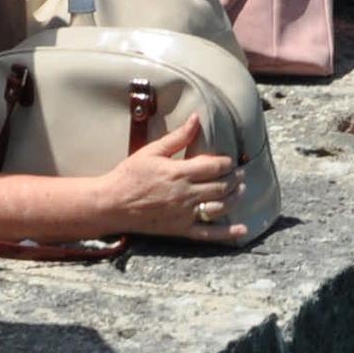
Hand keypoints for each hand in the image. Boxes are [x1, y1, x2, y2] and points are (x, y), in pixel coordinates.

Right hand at [103, 112, 247, 244]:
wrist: (112, 204)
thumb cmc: (129, 175)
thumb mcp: (151, 151)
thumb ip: (177, 137)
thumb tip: (196, 118)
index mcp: (180, 173)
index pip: (214, 167)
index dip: (226, 163)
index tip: (229, 161)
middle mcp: (186, 194)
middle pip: (221, 186)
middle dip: (234, 179)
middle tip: (240, 174)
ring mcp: (185, 214)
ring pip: (220, 207)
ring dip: (234, 198)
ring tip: (241, 191)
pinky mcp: (181, 229)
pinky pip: (208, 233)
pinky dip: (227, 233)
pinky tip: (241, 231)